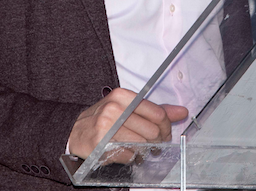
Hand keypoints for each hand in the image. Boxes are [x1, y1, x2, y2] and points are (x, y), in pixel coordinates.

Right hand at [67, 88, 187, 161]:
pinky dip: (130, 158)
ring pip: (142, 145)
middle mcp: (114, 109)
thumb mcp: (127, 108)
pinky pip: (128, 156)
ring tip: (137, 149)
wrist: (74, 132)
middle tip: (152, 145)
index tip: (164, 134)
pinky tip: (125, 154)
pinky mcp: (100, 145)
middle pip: (152, 131)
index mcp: (122, 96)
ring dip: (143, 151)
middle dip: (156, 142)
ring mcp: (105, 127)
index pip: (157, 113)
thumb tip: (182, 111)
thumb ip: (154, 110)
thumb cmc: (103, 119)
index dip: (166, 127)